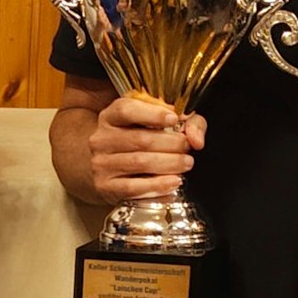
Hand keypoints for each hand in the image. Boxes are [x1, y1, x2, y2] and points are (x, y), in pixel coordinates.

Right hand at [82, 95, 205, 205]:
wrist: (113, 170)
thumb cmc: (141, 143)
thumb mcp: (161, 124)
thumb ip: (187, 123)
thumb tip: (196, 138)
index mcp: (111, 117)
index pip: (126, 110)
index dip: (152, 113)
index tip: (174, 119)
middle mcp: (101, 139)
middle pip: (139, 139)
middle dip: (170, 143)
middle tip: (187, 147)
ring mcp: (101, 163)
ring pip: (139, 162)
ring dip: (169, 163)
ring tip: (186, 163)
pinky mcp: (105, 186)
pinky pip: (134, 187)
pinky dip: (158, 185)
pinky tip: (174, 181)